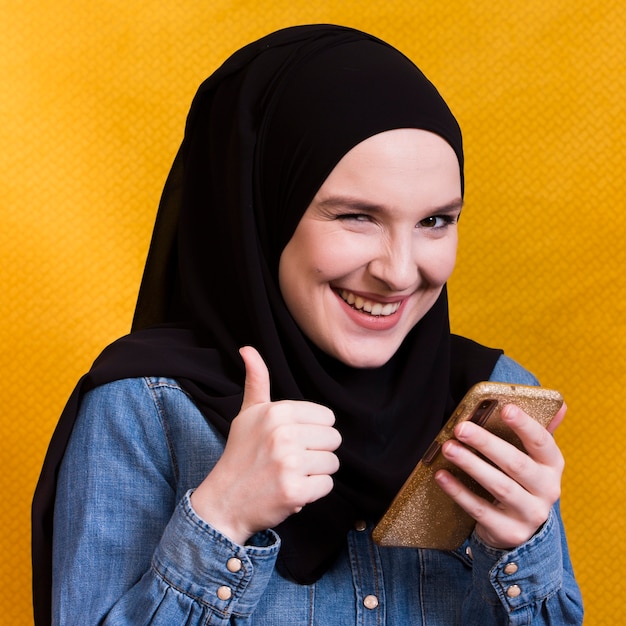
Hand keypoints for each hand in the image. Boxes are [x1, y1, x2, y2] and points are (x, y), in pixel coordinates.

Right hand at [191, 346, 341, 544]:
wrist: (224, 501)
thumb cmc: (241, 454)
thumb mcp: (248, 413)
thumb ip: (256, 381)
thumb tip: (247, 348)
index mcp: (277, 412)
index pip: (327, 417)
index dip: (313, 431)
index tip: (291, 441)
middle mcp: (284, 434)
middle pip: (333, 439)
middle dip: (317, 452)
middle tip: (290, 460)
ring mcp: (289, 463)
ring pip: (332, 463)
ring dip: (315, 472)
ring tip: (290, 474)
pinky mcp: (295, 491)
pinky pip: (326, 485)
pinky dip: (312, 492)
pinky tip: (291, 489)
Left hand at [434, 402, 566, 548]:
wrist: (521, 529)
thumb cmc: (522, 481)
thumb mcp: (534, 459)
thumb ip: (539, 432)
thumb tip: (561, 405)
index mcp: (552, 466)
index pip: (542, 442)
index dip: (525, 425)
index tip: (505, 408)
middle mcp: (547, 491)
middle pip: (516, 464)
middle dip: (487, 444)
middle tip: (461, 428)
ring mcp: (530, 514)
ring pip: (500, 487)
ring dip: (472, 465)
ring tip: (448, 448)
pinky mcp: (509, 532)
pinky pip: (480, 510)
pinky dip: (459, 492)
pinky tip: (442, 476)